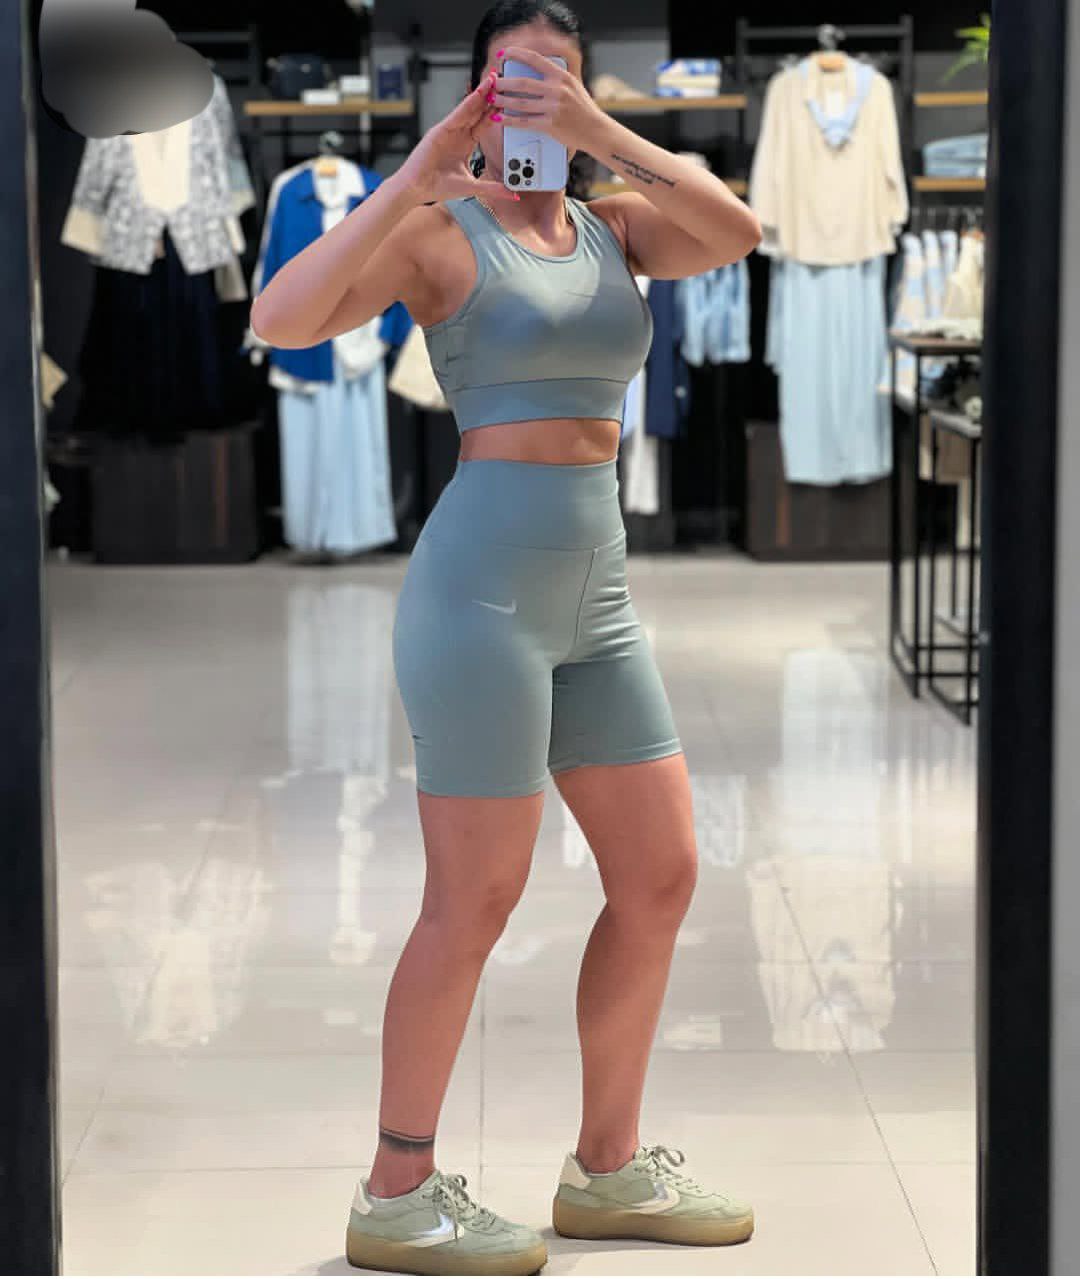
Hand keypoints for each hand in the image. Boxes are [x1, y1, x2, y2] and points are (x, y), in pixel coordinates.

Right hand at [397, 70, 521, 203]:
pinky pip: (458, 114)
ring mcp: (449, 130)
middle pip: (478, 112)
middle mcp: (458, 134)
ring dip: (481, 94)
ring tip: (494, 79)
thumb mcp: (473, 187)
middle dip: (490, 97)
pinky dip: (468, 103)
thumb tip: (514, 195)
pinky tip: (479, 93)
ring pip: (469, 109)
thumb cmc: (438, 187)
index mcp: (465, 145)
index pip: (484, 124)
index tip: (509, 101)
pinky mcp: (440, 130)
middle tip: (504, 81)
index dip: (496, 113)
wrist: (416, 188)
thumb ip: (494, 189)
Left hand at [489, 44, 607, 152]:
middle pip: (522, 83)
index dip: (516, 54)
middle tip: (491, 81)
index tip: (503, 54)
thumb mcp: (573, 85)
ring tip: (492, 99)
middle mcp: (557, 89)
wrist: (596, 130)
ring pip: (521, 103)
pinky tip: (500, 118)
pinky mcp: (550, 125)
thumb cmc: (584, 109)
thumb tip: (535, 71)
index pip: (534, 59)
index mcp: (561, 76)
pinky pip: (525, 121)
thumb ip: (556, 78)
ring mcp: (553, 108)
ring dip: (503, 100)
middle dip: (503, 82)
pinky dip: (510, 120)